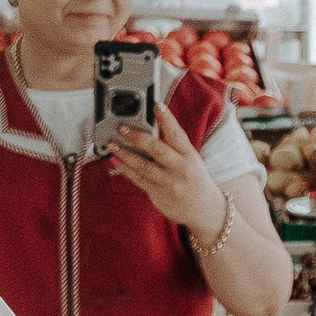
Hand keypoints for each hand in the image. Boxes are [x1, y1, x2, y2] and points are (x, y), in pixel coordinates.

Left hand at [110, 104, 227, 240]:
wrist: (204, 209)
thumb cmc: (193, 178)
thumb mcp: (190, 159)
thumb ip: (172, 146)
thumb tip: (147, 129)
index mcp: (189, 155)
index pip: (177, 134)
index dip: (167, 119)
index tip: (156, 105)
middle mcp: (180, 168)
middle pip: (158, 150)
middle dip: (138, 137)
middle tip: (122, 127)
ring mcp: (169, 182)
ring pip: (143, 166)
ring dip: (125, 154)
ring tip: (112, 144)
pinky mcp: (158, 194)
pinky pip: (138, 180)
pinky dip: (125, 170)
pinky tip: (115, 162)